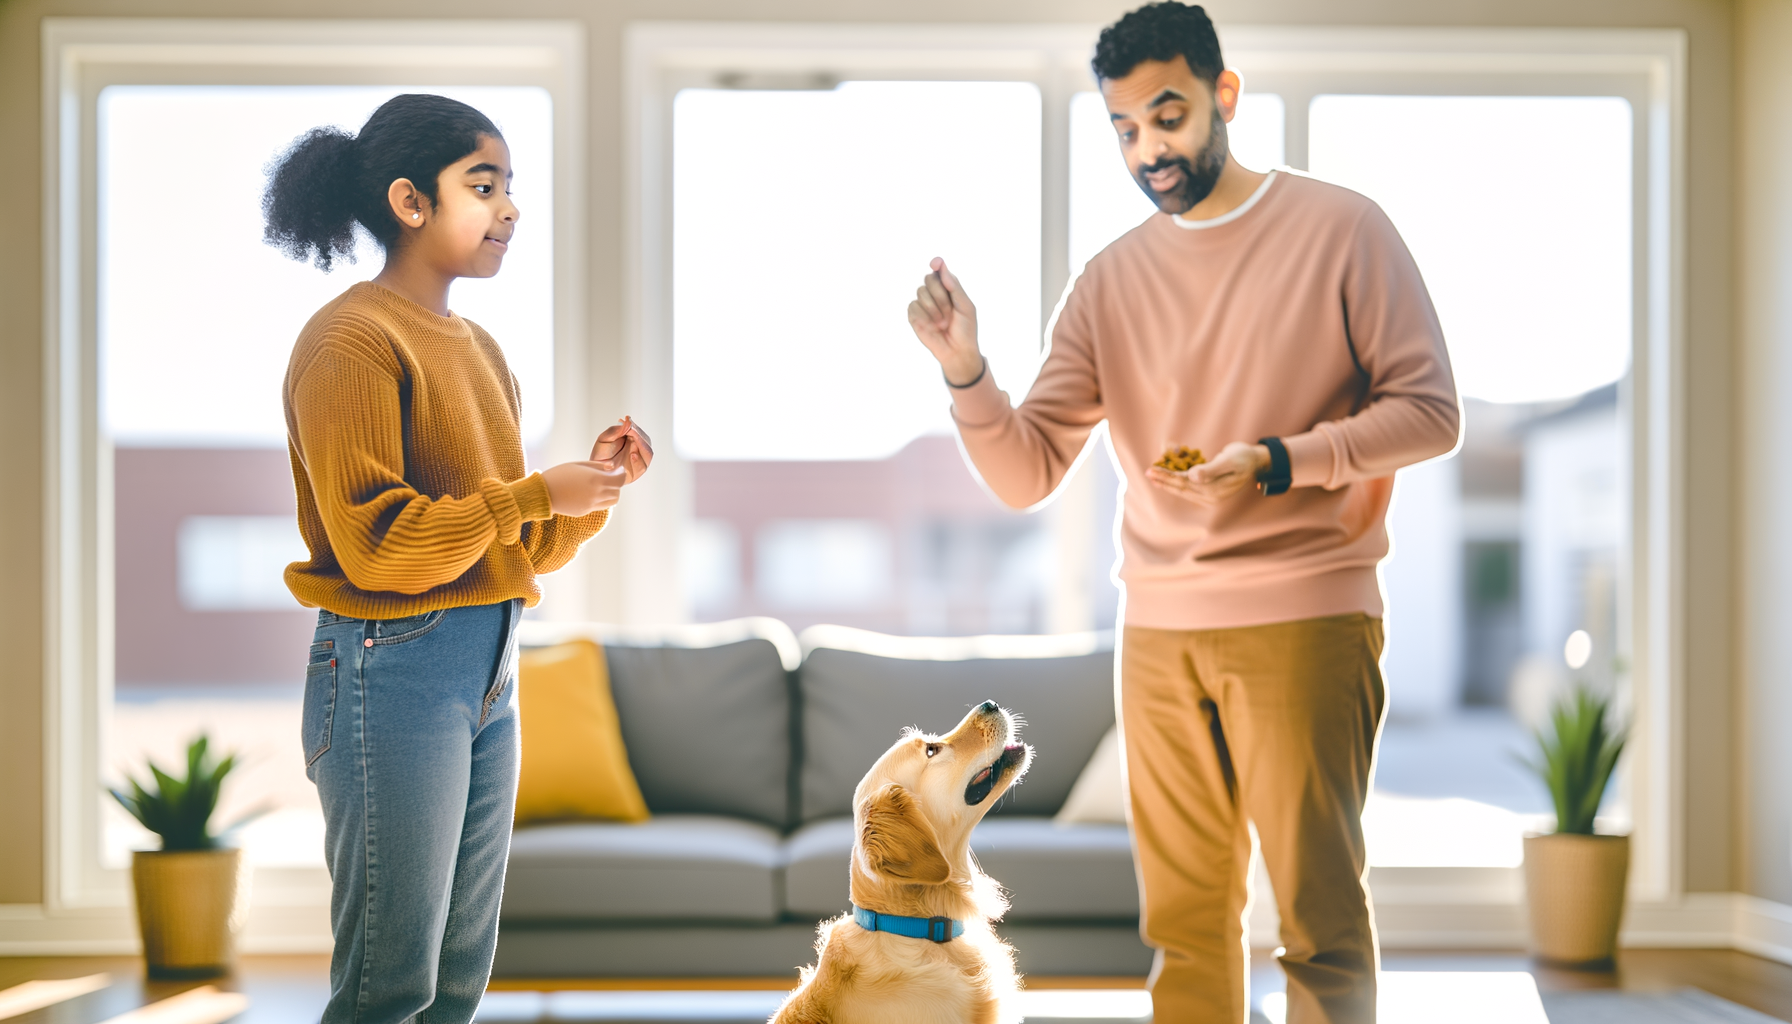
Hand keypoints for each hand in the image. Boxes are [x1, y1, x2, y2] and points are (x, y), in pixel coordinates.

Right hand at [542, 461, 626, 516]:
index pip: (620, 479)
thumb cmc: (559, 474)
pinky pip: (599, 506)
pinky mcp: (585, 511)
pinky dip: (600, 499)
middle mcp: (596, 494)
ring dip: (611, 493)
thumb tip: (611, 467)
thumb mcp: (578, 465)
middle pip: (618, 491)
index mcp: (596, 479)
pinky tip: (590, 492)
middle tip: (610, 477)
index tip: (618, 469)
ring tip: (602, 486)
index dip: (621, 473)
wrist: (543, 493)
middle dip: (617, 484)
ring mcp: (591, 504)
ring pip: (612, 501)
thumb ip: (597, 466)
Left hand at [590, 415, 653, 483]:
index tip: (627, 420)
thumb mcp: (604, 439)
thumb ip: (615, 430)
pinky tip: (632, 455)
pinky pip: (642, 466)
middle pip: (646, 442)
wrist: (595, 471)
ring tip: (633, 440)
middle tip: (630, 430)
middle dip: (639, 435)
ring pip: (648, 453)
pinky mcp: (636, 472)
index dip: (635, 427)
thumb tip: (627, 422)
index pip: (639, 433)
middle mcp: (637, 450)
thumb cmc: (600, 456)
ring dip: (642, 446)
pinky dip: (639, 461)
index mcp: (631, 441)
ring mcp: (638, 462)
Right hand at [907, 257, 984, 385]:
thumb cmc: (965, 329)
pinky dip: (924, 316)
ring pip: (921, 292)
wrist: (958, 351)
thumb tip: (942, 267)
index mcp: (949, 289)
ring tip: (943, 323)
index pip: (939, 271)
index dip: (937, 264)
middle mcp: (934, 294)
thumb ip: (954, 286)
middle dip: (940, 295)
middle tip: (950, 313)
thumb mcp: (966, 306)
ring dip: (934, 309)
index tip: (935, 263)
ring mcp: (923, 304)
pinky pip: (913, 306)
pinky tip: (932, 326)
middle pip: (929, 279)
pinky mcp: (914, 316)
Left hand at [1145, 441, 1270, 506]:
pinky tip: (1168, 480)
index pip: (1184, 484)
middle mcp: (1210, 497)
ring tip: (1153, 477)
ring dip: (1168, 483)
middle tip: (1147, 473)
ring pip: (1183, 490)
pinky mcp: (1209, 492)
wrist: (1255, 461)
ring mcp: (1210, 497)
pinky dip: (1177, 483)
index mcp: (1213, 491)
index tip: (1153, 470)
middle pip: (1181, 488)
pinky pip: (1189, 488)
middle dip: (1163, 480)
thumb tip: (1192, 477)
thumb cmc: (1243, 457)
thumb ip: (1211, 470)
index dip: (1167, 476)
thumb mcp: (1229, 461)